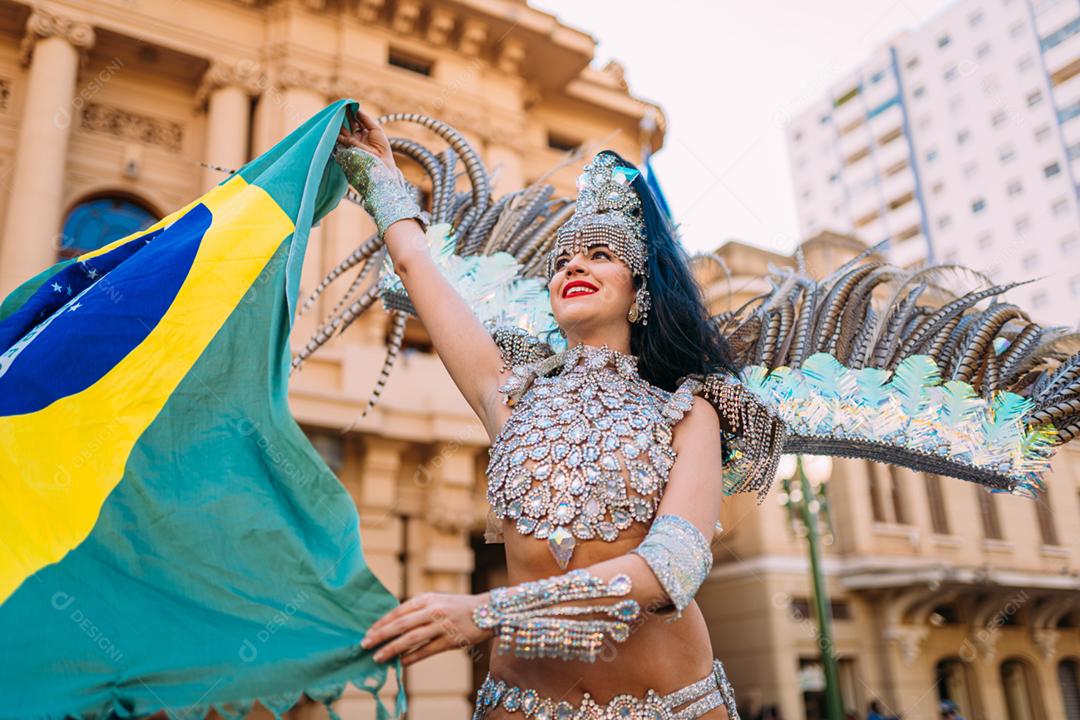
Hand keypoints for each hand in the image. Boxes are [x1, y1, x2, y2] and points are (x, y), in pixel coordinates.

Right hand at [337, 108, 396, 172]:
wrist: (381, 162)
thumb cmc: (381, 147)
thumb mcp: (376, 129)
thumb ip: (366, 119)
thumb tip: (357, 109)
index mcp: (365, 133)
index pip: (357, 121)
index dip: (353, 113)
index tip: (349, 105)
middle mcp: (358, 137)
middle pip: (349, 124)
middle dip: (345, 116)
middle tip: (341, 106)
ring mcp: (352, 142)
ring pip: (343, 130)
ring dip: (339, 121)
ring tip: (336, 111)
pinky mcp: (347, 146)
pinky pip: (339, 137)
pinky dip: (336, 130)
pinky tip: (334, 122)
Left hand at [361, 591, 492, 666]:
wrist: (488, 611)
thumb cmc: (459, 606)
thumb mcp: (438, 599)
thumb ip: (418, 608)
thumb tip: (394, 623)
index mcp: (428, 598)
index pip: (399, 611)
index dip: (382, 622)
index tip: (368, 631)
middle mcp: (433, 610)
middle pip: (401, 625)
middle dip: (380, 635)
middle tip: (365, 645)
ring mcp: (442, 626)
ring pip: (411, 639)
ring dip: (392, 649)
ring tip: (378, 657)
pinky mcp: (450, 640)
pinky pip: (426, 651)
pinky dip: (412, 657)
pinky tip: (401, 663)